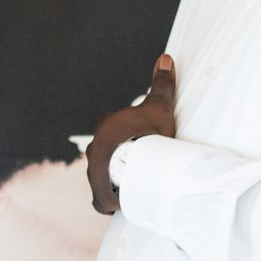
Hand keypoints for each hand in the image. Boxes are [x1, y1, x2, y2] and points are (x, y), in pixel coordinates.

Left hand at [87, 54, 177, 215]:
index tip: (136, 136)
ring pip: (102, 174)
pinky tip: (122, 202)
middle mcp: (95, 149)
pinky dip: (110, 200)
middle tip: (137, 160)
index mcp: (106, 128)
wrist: (143, 165)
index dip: (122, 129)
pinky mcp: (100, 194)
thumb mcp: (158, 106)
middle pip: (104, 151)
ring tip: (133, 182)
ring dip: (114, 178)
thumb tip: (165, 58)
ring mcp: (95, 173)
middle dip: (117, 155)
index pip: (109, 124)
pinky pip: (102, 198)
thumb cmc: (149, 135)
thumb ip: (161, 83)